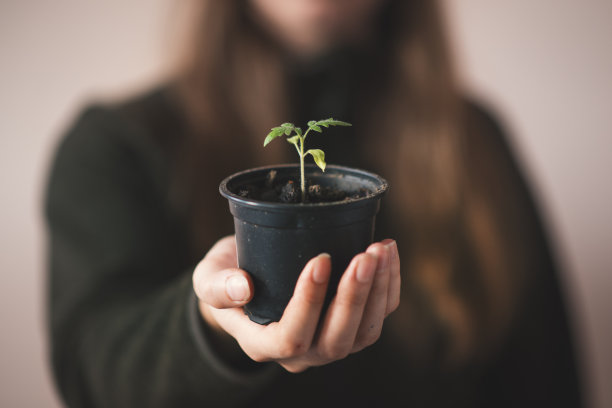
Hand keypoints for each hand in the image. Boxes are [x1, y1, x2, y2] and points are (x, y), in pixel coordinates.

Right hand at [192, 235, 399, 372]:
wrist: (248, 281)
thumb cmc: (225, 277)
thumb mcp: (207, 278)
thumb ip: (217, 286)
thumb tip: (243, 287)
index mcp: (264, 344)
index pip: (291, 337)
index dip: (309, 302)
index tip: (320, 258)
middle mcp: (301, 353)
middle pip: (337, 340)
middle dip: (354, 297)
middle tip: (365, 255)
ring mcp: (329, 343)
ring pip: (365, 333)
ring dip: (378, 291)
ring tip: (381, 249)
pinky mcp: (351, 326)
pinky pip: (379, 316)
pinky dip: (389, 286)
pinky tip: (389, 252)